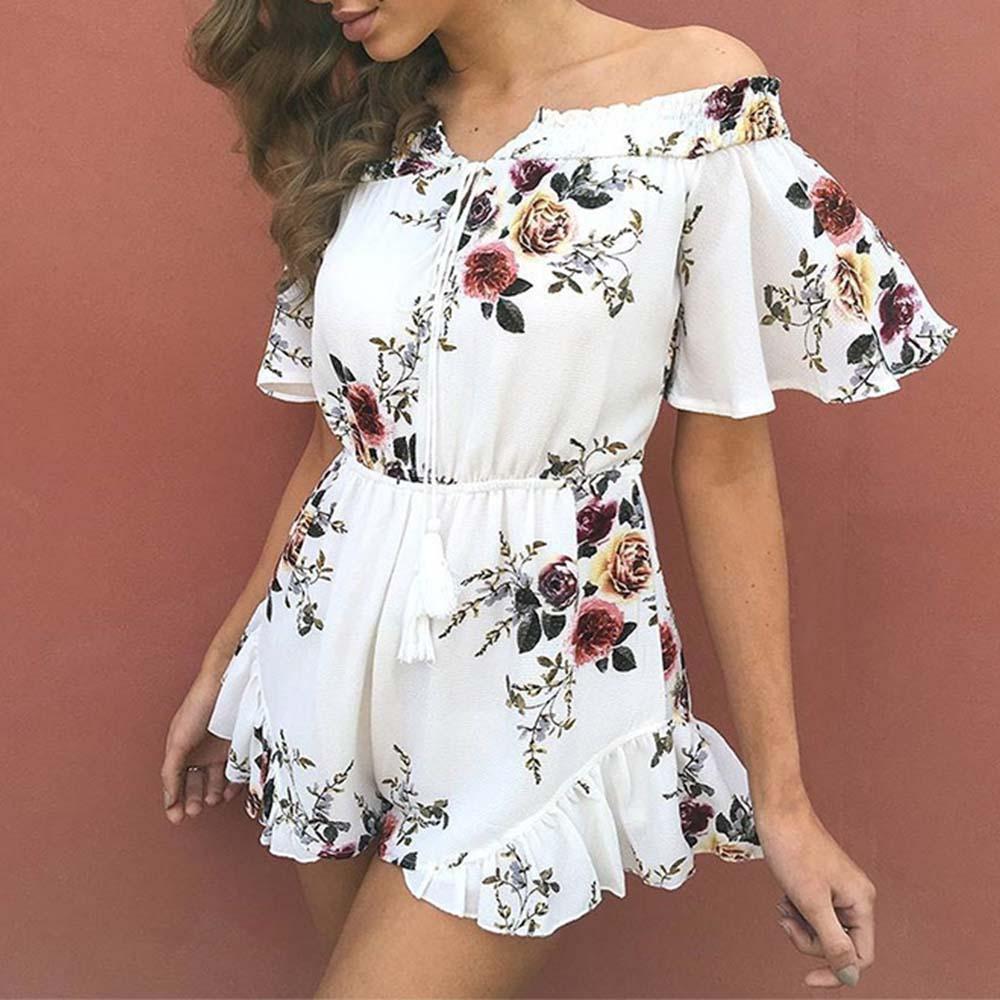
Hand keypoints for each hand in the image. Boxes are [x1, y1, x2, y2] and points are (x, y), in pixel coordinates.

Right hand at [161, 660, 242, 824]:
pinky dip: (232, 785)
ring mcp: (219, 750)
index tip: (177, 817)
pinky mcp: (238, 747)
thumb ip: (171, 772)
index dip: (175, 800)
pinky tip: (228, 792)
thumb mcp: (178, 742)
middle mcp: (200, 752)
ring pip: (216, 781)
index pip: (176, 782)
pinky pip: (235, 772)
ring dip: (213, 794)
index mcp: (181, 751)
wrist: (226, 685)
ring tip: (213, 800)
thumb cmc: (197, 708)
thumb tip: (169, 799)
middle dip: (194, 799)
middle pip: (195, 784)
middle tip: (196, 809)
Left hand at [756, 794, 875, 988]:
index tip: (807, 979)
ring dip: (799, 925)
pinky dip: (796, 912)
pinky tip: (784, 898)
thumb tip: (850, 976)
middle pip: (838, 945)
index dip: (835, 971)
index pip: (860, 957)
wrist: (777, 812)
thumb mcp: (811, 902)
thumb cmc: (793, 849)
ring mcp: (838, 891)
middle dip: (808, 939)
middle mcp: (855, 898)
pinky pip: (812, 914)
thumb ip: (834, 942)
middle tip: (787, 920)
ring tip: (784, 906)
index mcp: (862, 902)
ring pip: (822, 930)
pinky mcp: (821, 885)